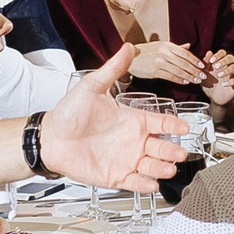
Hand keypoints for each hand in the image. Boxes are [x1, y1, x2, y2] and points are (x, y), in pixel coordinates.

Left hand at [37, 47, 186, 192]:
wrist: (50, 138)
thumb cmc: (68, 113)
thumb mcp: (91, 87)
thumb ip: (112, 70)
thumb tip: (127, 48)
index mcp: (132, 119)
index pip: (162, 123)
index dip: (174, 125)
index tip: (184, 127)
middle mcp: (133, 140)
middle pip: (163, 147)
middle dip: (173, 151)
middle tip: (178, 153)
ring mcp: (127, 159)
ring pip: (153, 166)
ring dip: (163, 168)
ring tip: (167, 169)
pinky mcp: (116, 176)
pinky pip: (136, 182)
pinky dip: (146, 185)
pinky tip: (151, 183)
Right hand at [128, 38, 210, 85]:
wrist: (130, 57)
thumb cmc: (146, 52)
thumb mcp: (161, 45)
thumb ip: (176, 47)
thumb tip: (188, 46)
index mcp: (167, 45)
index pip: (185, 53)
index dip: (195, 60)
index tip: (202, 65)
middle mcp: (164, 53)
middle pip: (183, 62)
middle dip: (195, 70)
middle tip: (202, 75)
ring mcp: (159, 62)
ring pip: (178, 70)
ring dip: (189, 76)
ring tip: (196, 80)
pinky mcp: (154, 71)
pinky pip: (170, 76)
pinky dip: (179, 80)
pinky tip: (185, 82)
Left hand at [202, 49, 233, 104]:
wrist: (214, 97)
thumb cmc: (210, 83)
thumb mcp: (205, 73)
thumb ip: (206, 63)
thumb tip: (209, 52)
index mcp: (220, 62)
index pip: (223, 52)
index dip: (218, 55)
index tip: (211, 60)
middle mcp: (228, 66)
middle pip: (231, 57)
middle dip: (224, 60)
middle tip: (216, 67)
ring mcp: (233, 75)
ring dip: (227, 70)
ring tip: (219, 75)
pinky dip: (231, 81)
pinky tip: (223, 84)